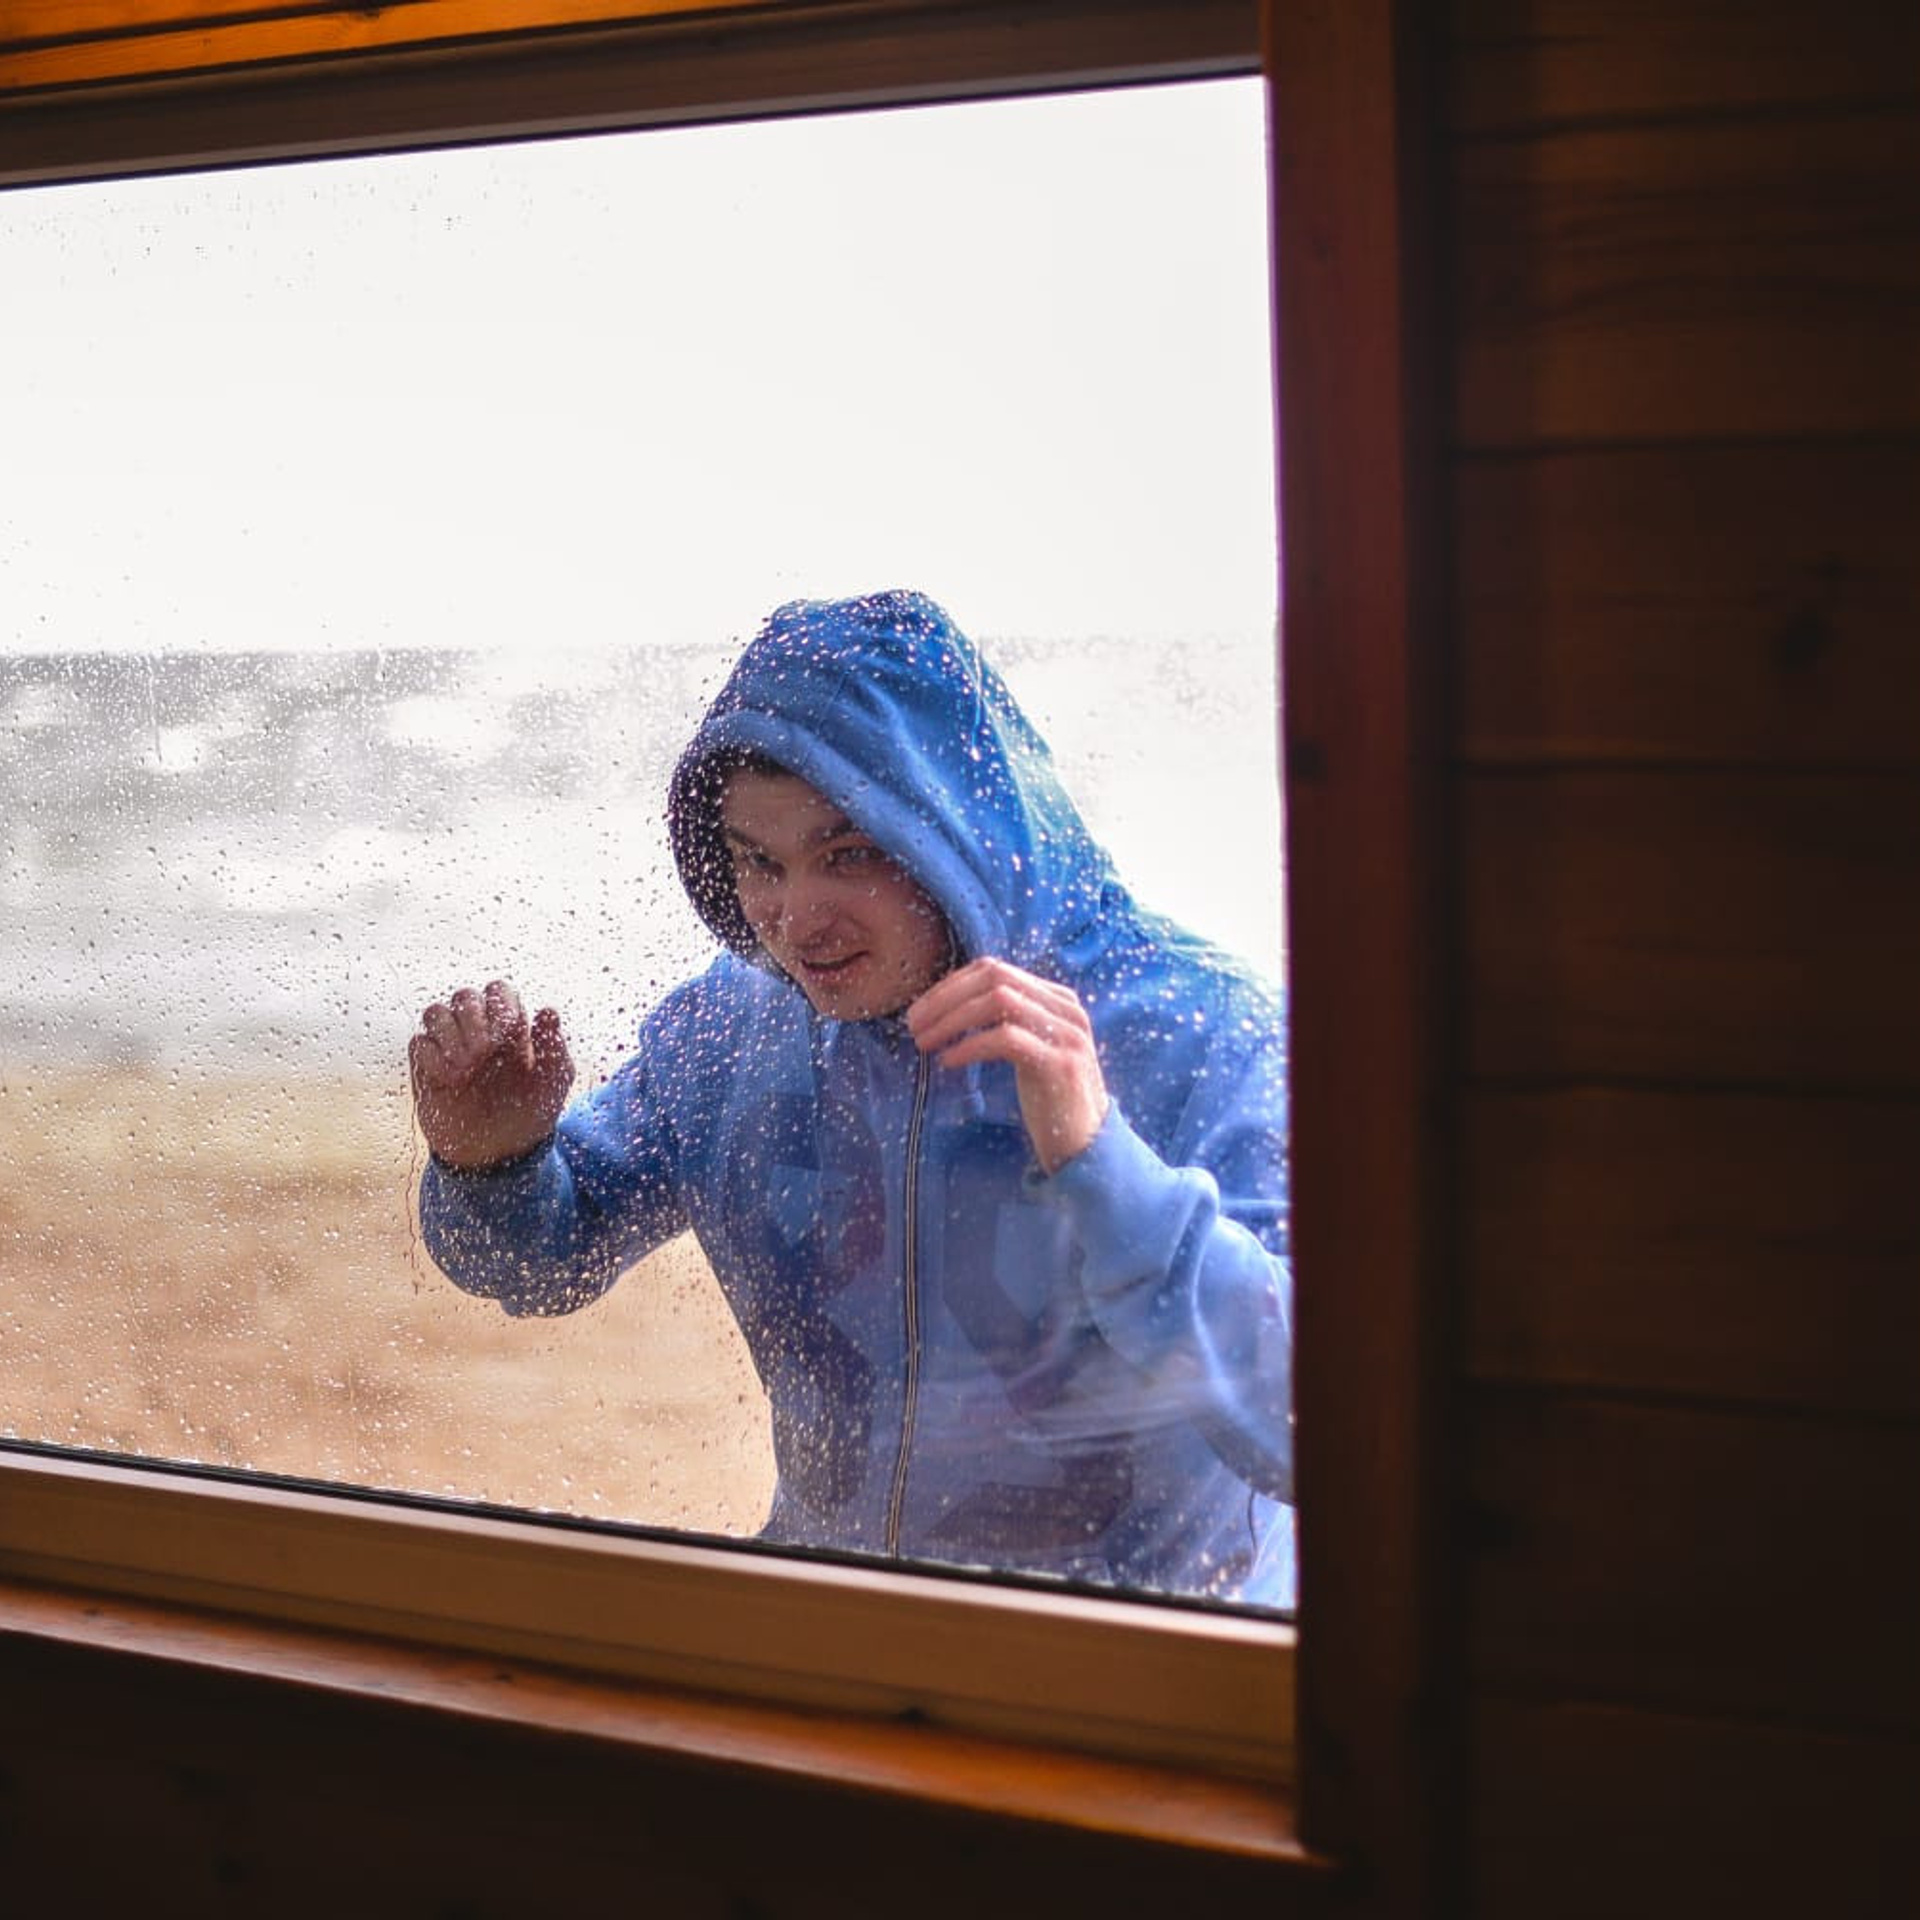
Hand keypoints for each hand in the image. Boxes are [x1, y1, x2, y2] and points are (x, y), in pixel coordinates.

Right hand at [408, 979, 573, 1170]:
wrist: (499, 1152)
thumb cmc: (531, 1112)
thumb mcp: (553, 1081)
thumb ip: (553, 1045)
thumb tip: (548, 1011)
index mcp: (510, 1025)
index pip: (499, 989)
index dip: (501, 1004)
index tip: (509, 1033)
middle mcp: (477, 1030)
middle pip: (464, 995)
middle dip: (473, 1019)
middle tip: (484, 1053)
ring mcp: (449, 1047)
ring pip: (435, 1012)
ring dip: (450, 1036)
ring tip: (466, 1068)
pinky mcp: (426, 1067)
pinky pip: (418, 1043)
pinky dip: (433, 1058)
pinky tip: (450, 1081)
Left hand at [906, 958, 1107, 1174]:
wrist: (1089, 1146)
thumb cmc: (1050, 1099)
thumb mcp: (1030, 1050)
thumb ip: (1006, 1023)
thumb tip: (947, 1008)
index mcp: (1057, 999)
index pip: (995, 970)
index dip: (951, 985)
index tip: (921, 1010)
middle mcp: (1066, 1009)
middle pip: (995, 978)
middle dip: (946, 998)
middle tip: (913, 1025)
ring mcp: (1067, 1034)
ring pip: (998, 1002)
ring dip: (951, 1019)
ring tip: (924, 1042)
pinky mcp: (1059, 1064)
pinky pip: (1005, 1039)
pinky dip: (969, 1047)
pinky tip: (948, 1062)